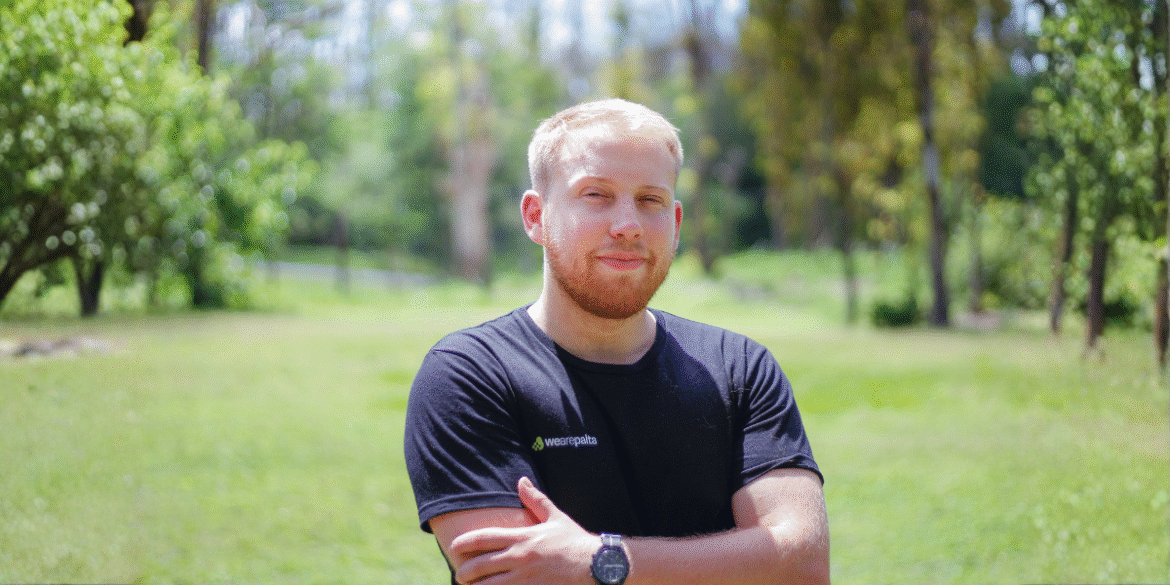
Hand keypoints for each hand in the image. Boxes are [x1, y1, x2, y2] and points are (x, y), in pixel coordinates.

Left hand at [449, 477, 598, 584]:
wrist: (597, 566)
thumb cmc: (575, 541)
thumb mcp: (555, 517)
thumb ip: (535, 500)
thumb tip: (521, 480)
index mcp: (523, 537)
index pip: (484, 538)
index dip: (464, 542)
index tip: (454, 546)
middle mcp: (520, 558)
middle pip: (479, 566)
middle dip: (464, 572)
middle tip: (461, 575)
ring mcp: (525, 579)